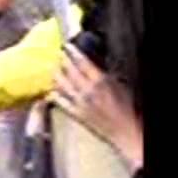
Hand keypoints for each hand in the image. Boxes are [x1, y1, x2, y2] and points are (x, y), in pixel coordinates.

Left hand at [49, 43, 143, 169]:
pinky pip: (60, 102)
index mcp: (100, 81)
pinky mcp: (76, 114)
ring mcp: (79, 103)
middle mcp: (87, 91)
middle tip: (59, 55)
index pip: (82, 62)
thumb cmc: (125, 108)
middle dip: (63, 61)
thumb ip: (103, 74)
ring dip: (57, 75)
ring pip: (62, 85)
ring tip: (54, 69)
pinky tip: (51, 90)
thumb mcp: (117, 85)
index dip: (73, 52)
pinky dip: (55, 95)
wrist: (124, 130)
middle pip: (69, 72)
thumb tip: (91, 65)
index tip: (67, 46)